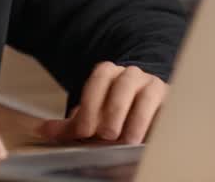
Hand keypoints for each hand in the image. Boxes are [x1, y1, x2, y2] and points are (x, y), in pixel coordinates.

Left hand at [36, 62, 166, 144]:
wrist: (145, 107)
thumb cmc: (113, 114)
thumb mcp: (92, 117)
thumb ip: (71, 124)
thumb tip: (43, 130)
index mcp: (108, 73)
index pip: (98, 80)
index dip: (90, 105)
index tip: (85, 131)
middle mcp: (131, 75)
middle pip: (122, 86)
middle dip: (113, 112)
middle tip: (107, 135)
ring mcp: (153, 85)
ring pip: (147, 95)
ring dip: (137, 119)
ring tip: (128, 139)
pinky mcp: (171, 101)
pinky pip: (167, 108)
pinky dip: (159, 123)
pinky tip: (151, 138)